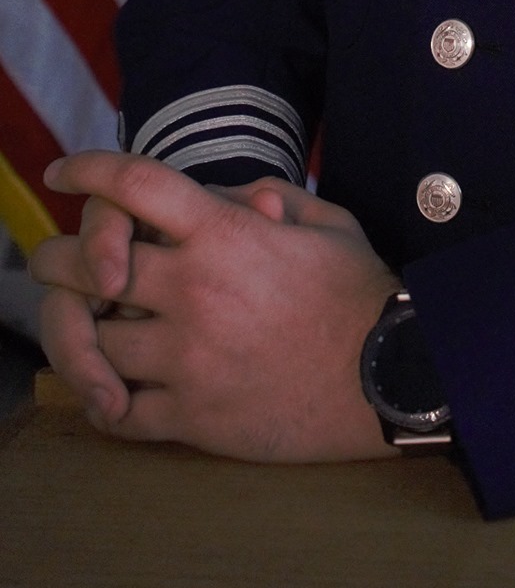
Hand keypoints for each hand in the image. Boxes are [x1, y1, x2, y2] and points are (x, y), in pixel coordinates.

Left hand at [29, 152, 399, 460]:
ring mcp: (187, 359)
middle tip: (51, 263)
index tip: (61, 173)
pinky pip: (117, 413)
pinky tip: (108, 390)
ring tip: (80, 327)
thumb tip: (225, 197)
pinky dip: (102, 400)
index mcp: (224, 234)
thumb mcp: (327, 221)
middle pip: (85, 268)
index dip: (87, 170)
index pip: (133, 186)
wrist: (390, 377)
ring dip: (79, 332)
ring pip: (91, 342)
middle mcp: (194, 291)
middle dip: (56, 260)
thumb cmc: (361, 293)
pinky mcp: (192, 418)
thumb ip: (269, 196)